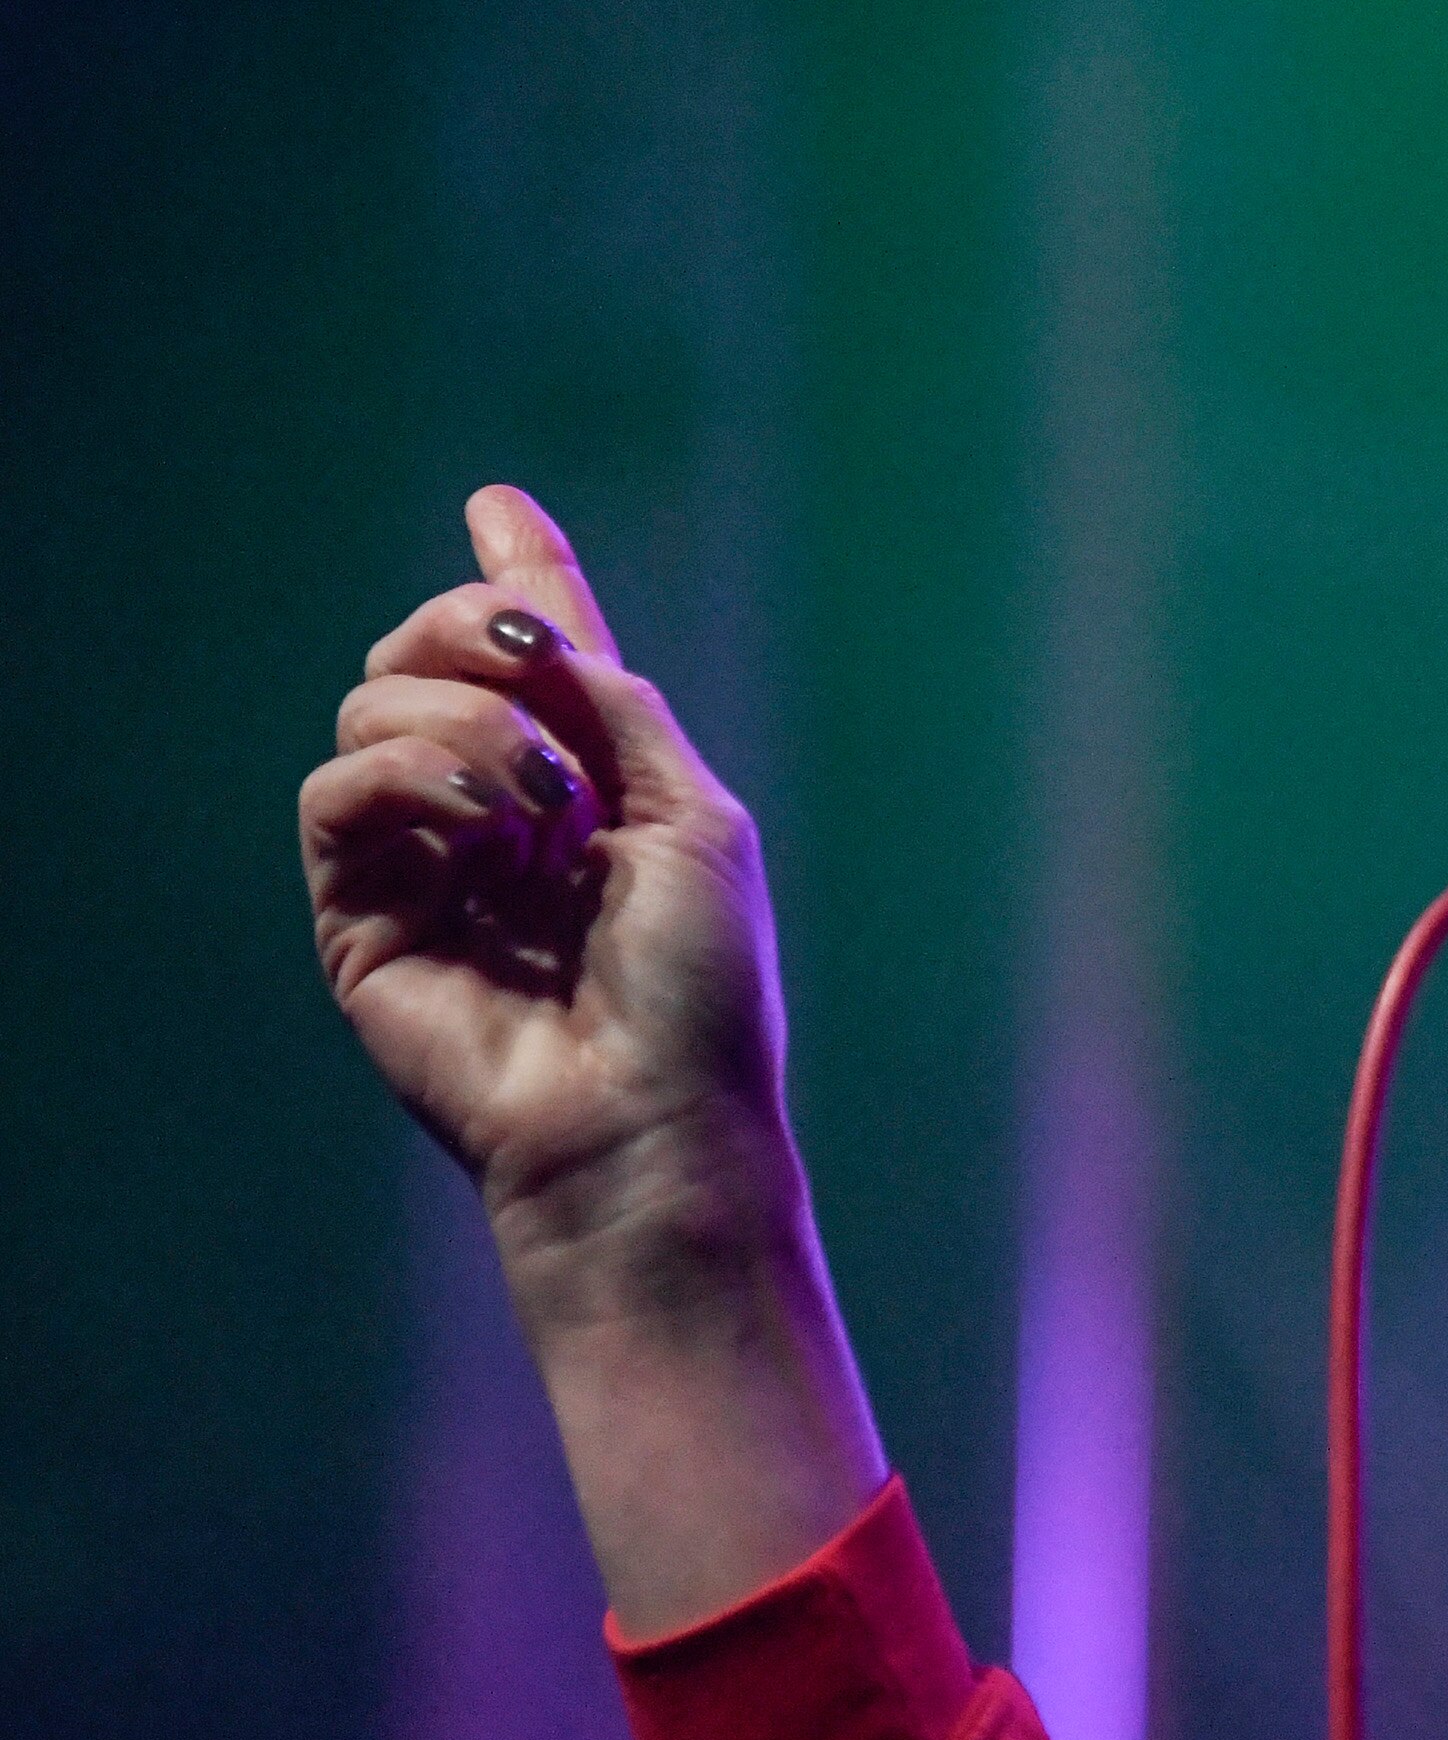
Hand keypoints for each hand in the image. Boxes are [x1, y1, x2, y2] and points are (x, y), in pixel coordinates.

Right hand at [304, 486, 799, 1309]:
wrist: (648, 1117)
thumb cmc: (698, 992)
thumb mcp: (695, 820)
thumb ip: (620, 709)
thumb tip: (555, 625)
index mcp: (589, 792)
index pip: (534, 666)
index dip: (516, 579)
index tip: (497, 502)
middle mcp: (497, 816)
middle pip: (429, 653)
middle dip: (477, 626)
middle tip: (537, 661)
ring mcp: (423, 862)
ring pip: (374, 705)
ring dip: (469, 723)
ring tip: (543, 806)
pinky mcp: (358, 914)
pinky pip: (336, 787)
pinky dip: (409, 775)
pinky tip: (484, 826)